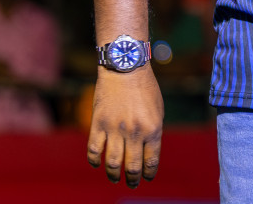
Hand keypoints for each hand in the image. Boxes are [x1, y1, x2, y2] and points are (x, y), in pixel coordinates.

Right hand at [86, 67, 163, 187]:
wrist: (125, 68)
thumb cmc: (145, 88)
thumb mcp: (157, 110)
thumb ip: (153, 131)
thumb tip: (148, 152)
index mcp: (153, 128)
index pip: (151, 160)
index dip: (149, 173)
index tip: (147, 178)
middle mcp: (135, 132)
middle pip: (132, 166)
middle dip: (132, 179)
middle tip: (132, 184)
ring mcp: (115, 129)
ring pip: (112, 163)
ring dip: (114, 175)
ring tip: (116, 178)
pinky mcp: (98, 124)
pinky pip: (94, 150)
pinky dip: (95, 161)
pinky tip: (97, 164)